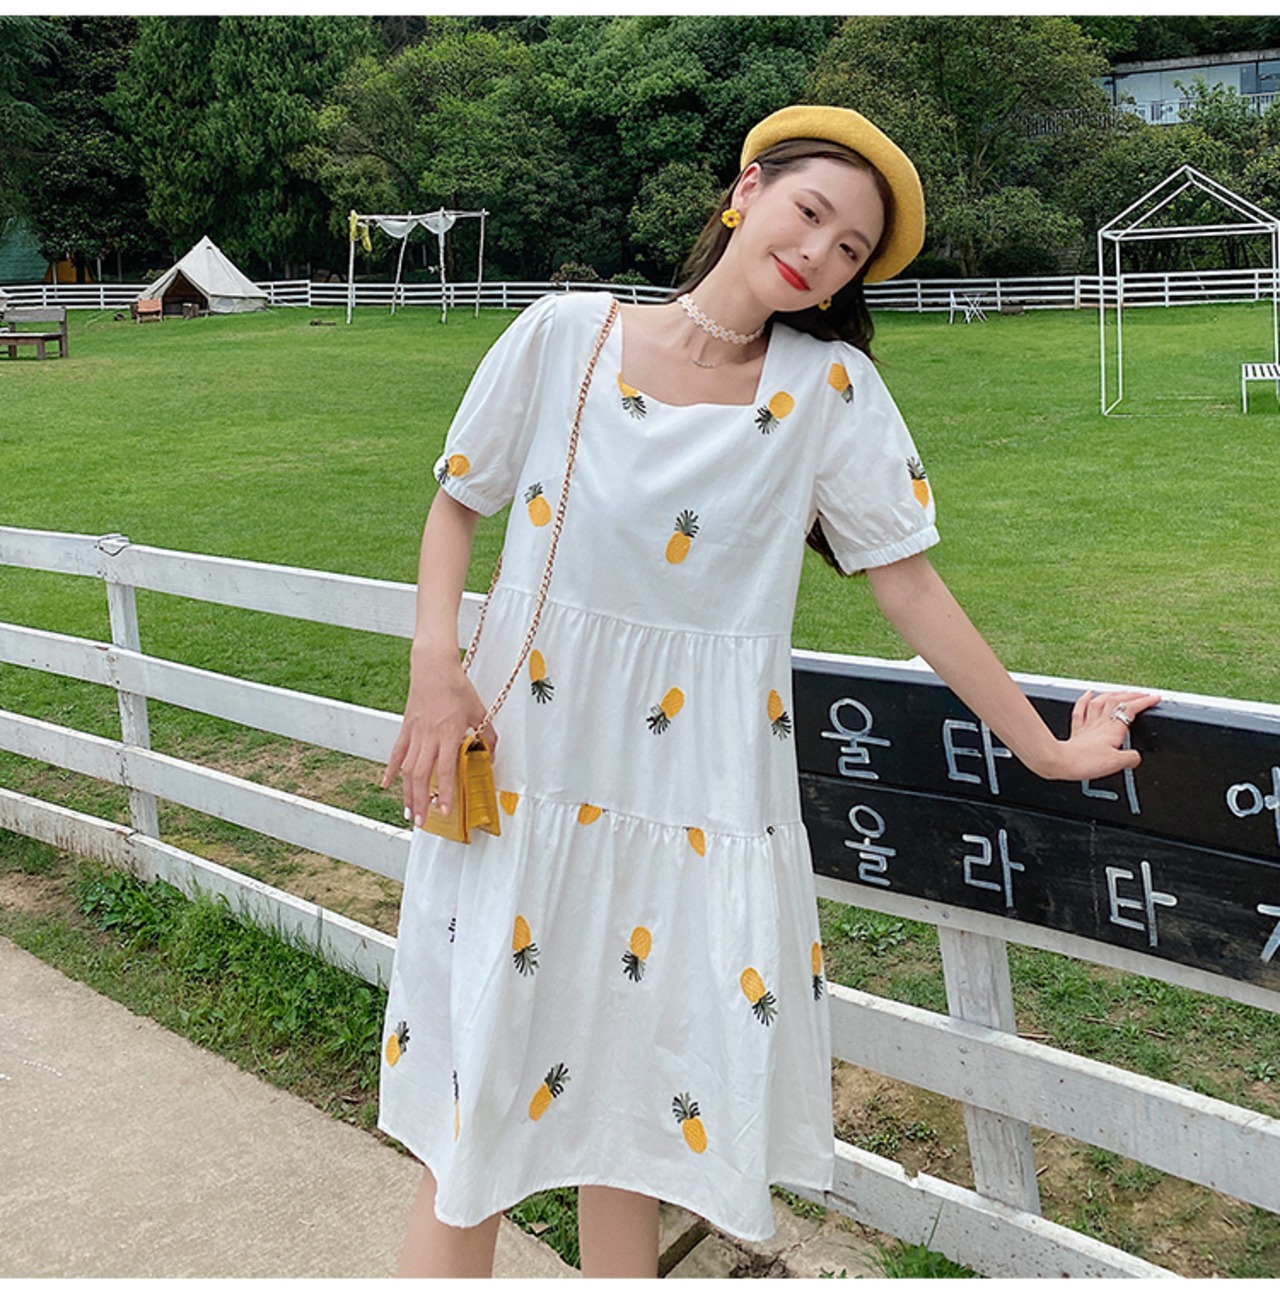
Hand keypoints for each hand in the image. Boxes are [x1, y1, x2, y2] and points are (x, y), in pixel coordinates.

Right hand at [380, 657, 496, 826]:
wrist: (433, 666)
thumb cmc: (456, 686)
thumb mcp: (479, 710)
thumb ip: (487, 735)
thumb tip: (491, 754)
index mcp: (448, 733)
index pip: (446, 770)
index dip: (445, 792)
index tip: (444, 810)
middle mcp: (429, 736)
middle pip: (421, 775)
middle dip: (421, 801)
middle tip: (421, 821)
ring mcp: (415, 733)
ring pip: (406, 769)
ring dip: (407, 792)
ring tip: (408, 811)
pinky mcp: (405, 728)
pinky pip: (396, 753)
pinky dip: (390, 770)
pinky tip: (386, 785)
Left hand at [1049, 688, 1160, 781]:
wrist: (1060, 762)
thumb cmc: (1084, 762)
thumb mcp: (1116, 763)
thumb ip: (1131, 758)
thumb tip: (1136, 757)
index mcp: (1112, 729)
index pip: (1130, 709)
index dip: (1144, 702)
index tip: (1154, 698)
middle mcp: (1100, 723)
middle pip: (1117, 701)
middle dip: (1132, 695)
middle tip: (1142, 694)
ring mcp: (1087, 725)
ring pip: (1101, 701)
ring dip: (1112, 694)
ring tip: (1121, 691)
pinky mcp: (1076, 730)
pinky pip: (1081, 709)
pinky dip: (1086, 699)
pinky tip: (1089, 694)